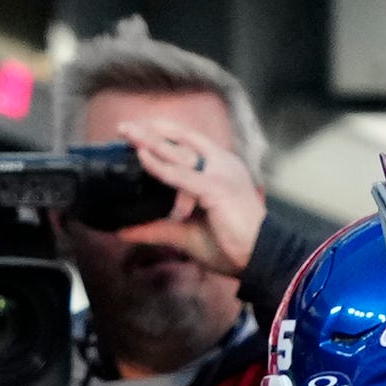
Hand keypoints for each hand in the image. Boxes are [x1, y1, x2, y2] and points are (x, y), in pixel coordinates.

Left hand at [112, 120, 263, 276]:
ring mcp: (220, 173)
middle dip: (151, 132)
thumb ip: (156, 229)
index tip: (141, 130)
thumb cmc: (231, 246)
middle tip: (124, 126)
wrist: (261, 259)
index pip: (191, 143)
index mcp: (221, 169)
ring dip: (150, 141)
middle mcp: (222, 164)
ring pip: (179, 152)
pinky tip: (141, 156)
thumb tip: (124, 231)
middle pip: (181, 142)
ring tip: (126, 132)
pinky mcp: (216, 188)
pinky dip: (160, 166)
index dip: (166, 134)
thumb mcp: (185, 235)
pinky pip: (181, 174)